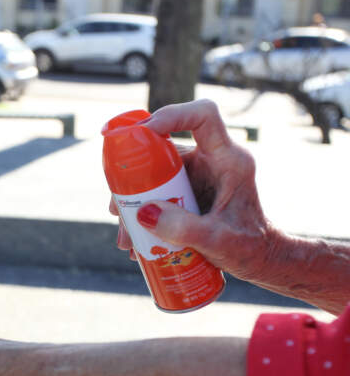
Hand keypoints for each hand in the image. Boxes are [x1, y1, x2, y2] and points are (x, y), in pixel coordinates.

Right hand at [109, 99, 276, 281]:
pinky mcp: (186, 193)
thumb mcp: (218, 241)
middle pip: (164, 149)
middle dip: (134, 176)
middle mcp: (210, 161)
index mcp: (228, 159)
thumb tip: (143, 213)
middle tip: (117, 206)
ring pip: (154, 175)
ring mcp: (197, 177)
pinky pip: (156, 193)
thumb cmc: (250, 248)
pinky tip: (133, 239)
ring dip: (133, 202)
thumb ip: (183, 228)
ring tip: (125, 236)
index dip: (172, 115)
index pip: (203, 116)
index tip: (144, 132)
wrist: (259, 260)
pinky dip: (141, 213)